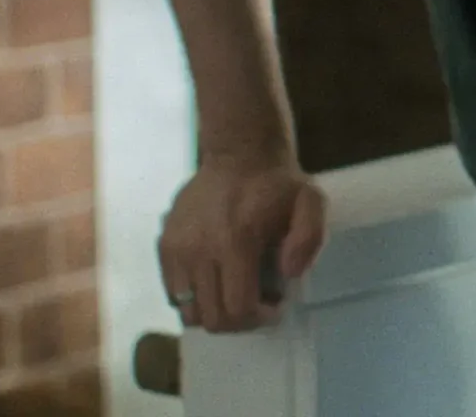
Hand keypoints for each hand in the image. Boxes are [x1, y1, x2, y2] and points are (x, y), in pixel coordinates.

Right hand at [156, 151, 327, 331]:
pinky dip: (195, 297)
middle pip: (212, 317)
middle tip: (259, 301)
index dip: (260, 318)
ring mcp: (176, 248)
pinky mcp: (164, 245)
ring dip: (215, 311)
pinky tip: (217, 278)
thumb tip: (288, 274)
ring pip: (188, 311)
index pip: (238, 308)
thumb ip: (310, 239)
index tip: (276, 304)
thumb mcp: (311, 203)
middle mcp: (198, 249)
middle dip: (240, 321)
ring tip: (237, 290)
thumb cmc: (278, 185)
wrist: (238, 153)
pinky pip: (174, 293)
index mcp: (235, 241)